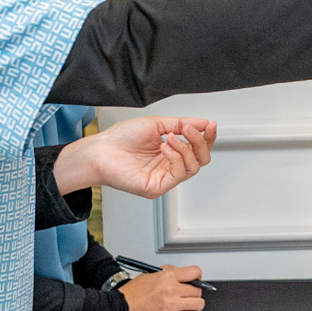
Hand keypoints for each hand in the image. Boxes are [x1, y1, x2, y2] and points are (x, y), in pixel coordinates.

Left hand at [58, 116, 215, 199]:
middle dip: (201, 142)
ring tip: (169, 136)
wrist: (100, 150)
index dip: (207, 137)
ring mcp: (164, 178)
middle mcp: (169, 167)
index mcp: (170, 152)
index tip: (210, 124)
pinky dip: (176, 157)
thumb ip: (181, 124)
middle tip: (191, 129)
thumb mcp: (156, 124)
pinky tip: (165, 146)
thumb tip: (203, 123)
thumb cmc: (120, 139)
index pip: (197, 148)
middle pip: (201, 159)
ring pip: (194, 167)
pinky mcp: (157, 187)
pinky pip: (179, 174)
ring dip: (186, 148)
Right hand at [119, 265, 205, 310]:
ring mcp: (171, 304)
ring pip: (198, 305)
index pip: (195, 272)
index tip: (194, 282)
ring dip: (194, 307)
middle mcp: (171, 289)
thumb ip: (168, 272)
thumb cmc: (132, 293)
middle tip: (186, 297)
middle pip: (198, 291)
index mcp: (167, 276)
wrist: (119, 308)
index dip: (197, 278)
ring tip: (187, 307)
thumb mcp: (150, 275)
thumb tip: (183, 274)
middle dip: (193, 294)